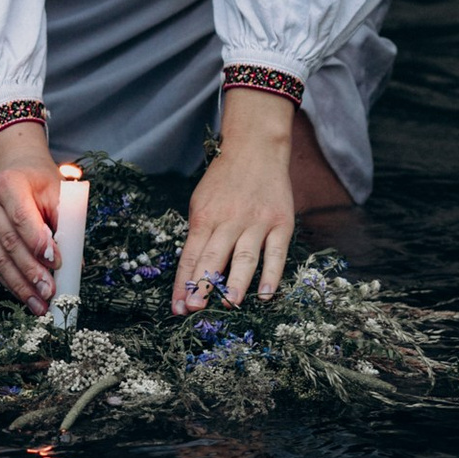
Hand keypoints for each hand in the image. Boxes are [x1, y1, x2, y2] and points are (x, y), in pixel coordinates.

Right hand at [0, 126, 62, 314]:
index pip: (22, 217)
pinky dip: (11, 284)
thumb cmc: (41, 186)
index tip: (57, 263)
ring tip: (40, 304)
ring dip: (20, 285)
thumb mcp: (57, 193)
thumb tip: (74, 265)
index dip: (38, 243)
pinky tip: (26, 297)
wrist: (15, 174)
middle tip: (50, 292)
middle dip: (31, 271)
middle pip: (9, 242)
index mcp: (8, 183)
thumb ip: (65, 224)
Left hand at [175, 90, 296, 313]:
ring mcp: (257, 221)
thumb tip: (192, 272)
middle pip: (213, 256)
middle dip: (203, 285)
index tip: (178, 306)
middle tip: (195, 308)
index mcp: (205, 216)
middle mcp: (229, 219)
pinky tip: (266, 295)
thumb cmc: (224, 180)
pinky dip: (272, 275)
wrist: (256, 148)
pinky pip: (276, 253)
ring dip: (236, 283)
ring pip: (245, 257)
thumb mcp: (201, 202)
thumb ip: (199, 234)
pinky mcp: (281, 222)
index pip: (190, 255)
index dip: (183, 282)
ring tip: (228, 305)